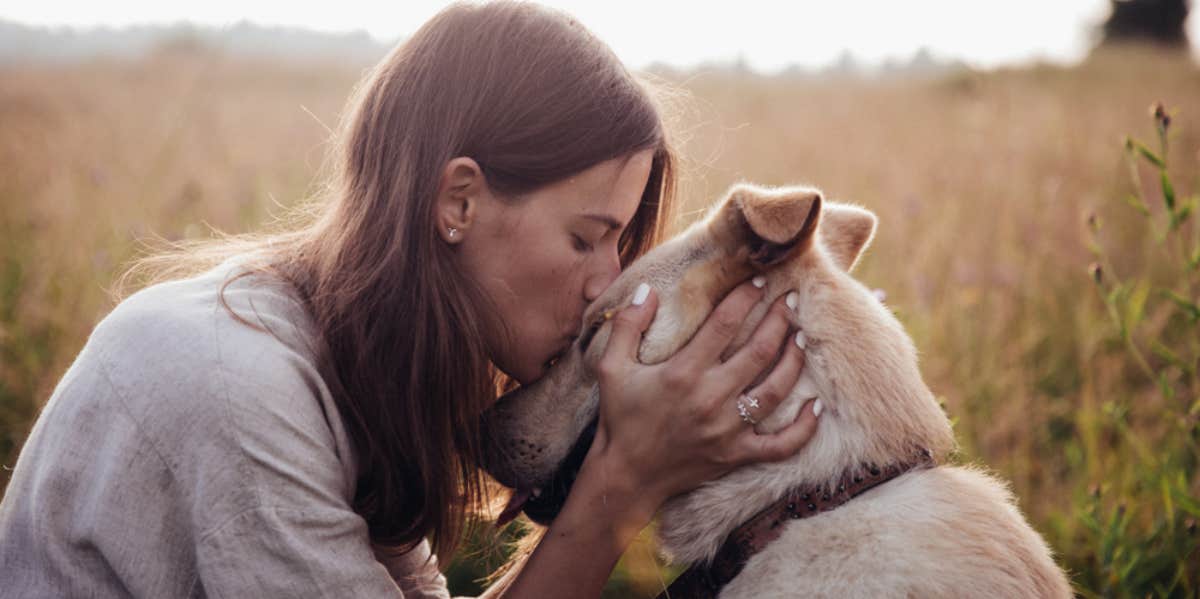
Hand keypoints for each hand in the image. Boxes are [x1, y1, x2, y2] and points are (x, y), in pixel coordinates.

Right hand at [583, 280, 819, 515]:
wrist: (627, 475)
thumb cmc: (620, 417)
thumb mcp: (611, 367)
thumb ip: (627, 325)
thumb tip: (646, 289)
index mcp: (683, 372)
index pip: (725, 324)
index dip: (746, 297)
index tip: (761, 281)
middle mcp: (710, 398)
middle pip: (760, 351)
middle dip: (780, 320)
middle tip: (792, 300)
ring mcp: (728, 430)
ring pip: (776, 389)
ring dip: (794, 360)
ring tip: (801, 337)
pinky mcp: (737, 455)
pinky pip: (782, 444)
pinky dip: (804, 426)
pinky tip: (816, 404)